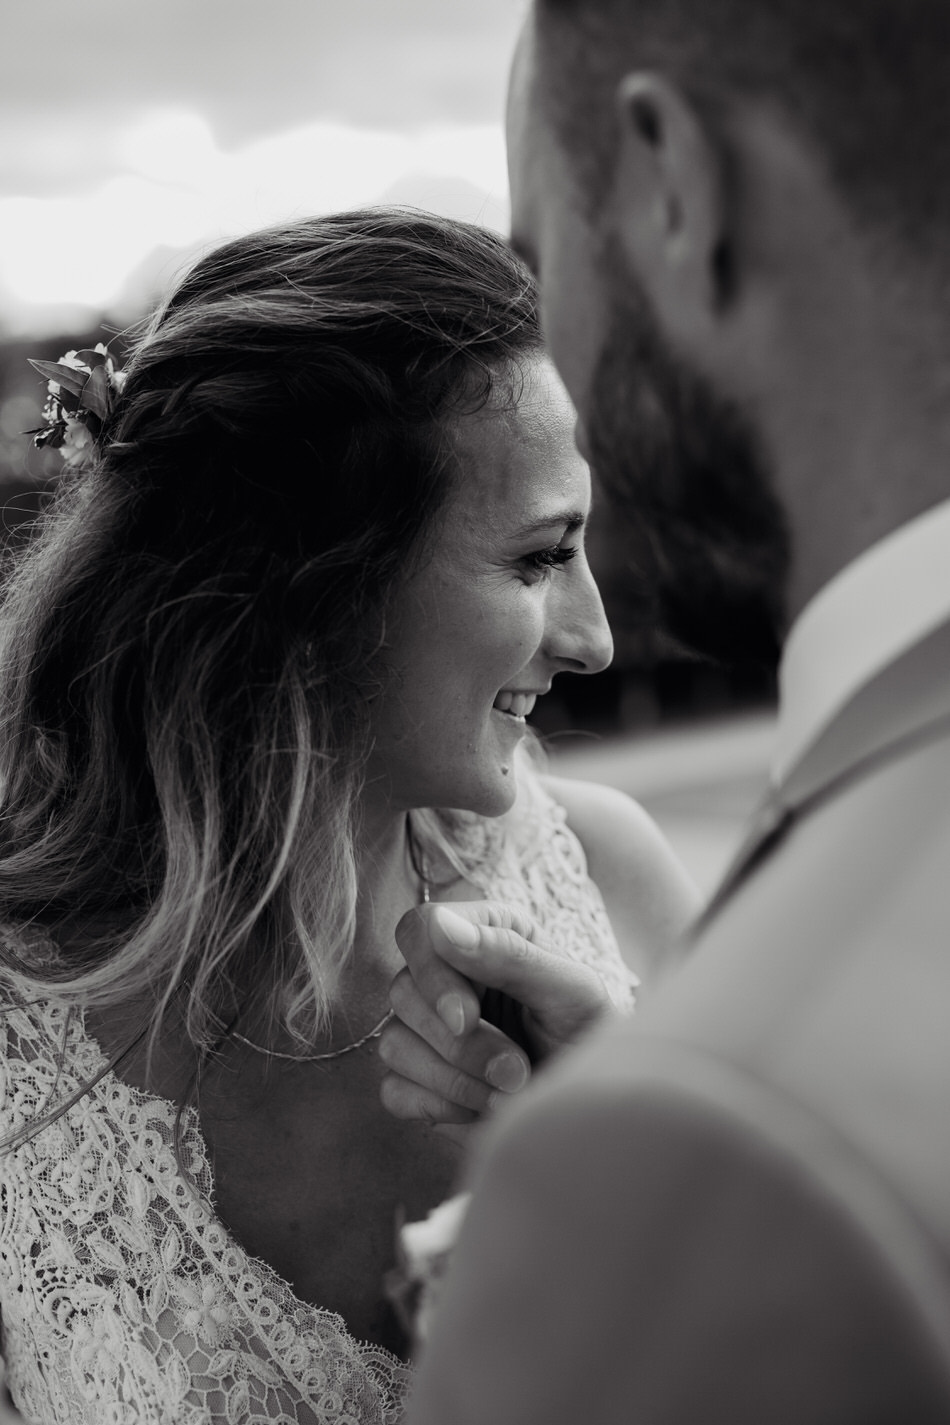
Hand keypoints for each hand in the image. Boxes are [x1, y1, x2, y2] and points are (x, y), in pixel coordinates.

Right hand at [378, 900, 611, 1134]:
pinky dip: (441, 1106)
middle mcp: (446, 974)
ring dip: (457, 1079)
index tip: (466, 1019)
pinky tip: (481, 1108)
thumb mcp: (569, 990)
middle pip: (403, 991)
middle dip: (461, 1044)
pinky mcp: (417, 1079)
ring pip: (394, 1044)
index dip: (433, 974)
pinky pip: (395, 1090)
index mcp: (483, 933)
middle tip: (516, 1070)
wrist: (592, 1107)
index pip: (420, 929)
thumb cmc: (589, 1036)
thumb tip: (442, 926)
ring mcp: (426, 1028)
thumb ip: (509, 954)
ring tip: (510, 1092)